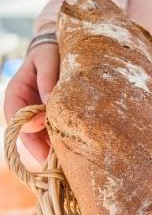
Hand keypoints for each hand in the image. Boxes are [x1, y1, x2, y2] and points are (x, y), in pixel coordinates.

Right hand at [4, 43, 58, 161]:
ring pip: (40, 138)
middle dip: (41, 150)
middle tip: (58, 165)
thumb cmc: (49, 52)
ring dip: (51, 151)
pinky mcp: (51, 117)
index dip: (29, 132)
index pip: (16, 118)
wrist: (57, 48)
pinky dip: (60, 143)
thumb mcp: (47, 61)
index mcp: (15, 94)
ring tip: (67, 165)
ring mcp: (36, 114)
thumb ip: (47, 79)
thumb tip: (50, 100)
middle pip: (28, 135)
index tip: (45, 138)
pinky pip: (52, 133)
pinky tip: (73, 153)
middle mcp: (24, 108)